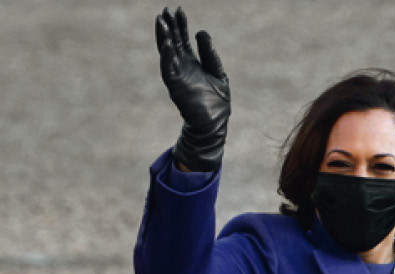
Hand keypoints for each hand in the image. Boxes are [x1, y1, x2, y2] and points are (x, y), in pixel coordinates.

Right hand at [155, 6, 229, 170]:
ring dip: (163, 37)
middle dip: (169, 26)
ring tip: (161, 21)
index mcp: (192, 63)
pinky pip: (168, 70)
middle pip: (172, 42)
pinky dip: (167, 57)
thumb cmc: (217, 104)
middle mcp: (182, 68)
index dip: (180, 25)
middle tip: (166, 9)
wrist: (214, 127)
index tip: (179, 9)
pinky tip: (167, 44)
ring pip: (167, 53)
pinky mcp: (176, 88)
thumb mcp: (218, 74)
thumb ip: (210, 54)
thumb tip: (202, 31)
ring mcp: (177, 77)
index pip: (182, 39)